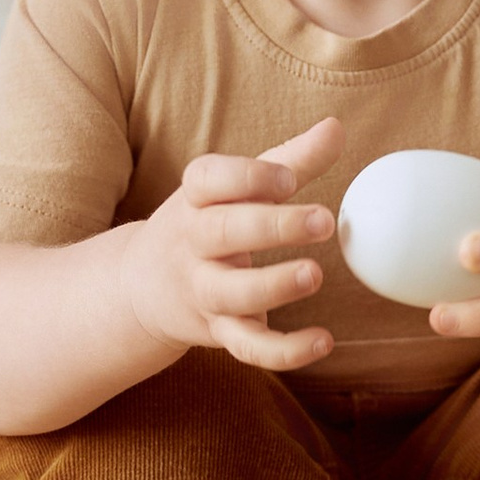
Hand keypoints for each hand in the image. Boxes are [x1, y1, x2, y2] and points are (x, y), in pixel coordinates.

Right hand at [123, 114, 342, 373]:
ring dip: (273, 286)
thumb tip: (336, 127)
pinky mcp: (218, 331)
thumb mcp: (235, 188)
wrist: (143, 287)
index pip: (210, 180)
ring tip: (314, 273)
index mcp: (196, 199)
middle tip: (323, 221)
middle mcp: (194, 244)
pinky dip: (285, 351)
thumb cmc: (207, 222)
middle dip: (272, 226)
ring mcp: (203, 290)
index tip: (289, 178)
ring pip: (233, 293)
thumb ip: (288, 160)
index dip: (247, 176)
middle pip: (224, 233)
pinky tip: (324, 340)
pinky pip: (248, 347)